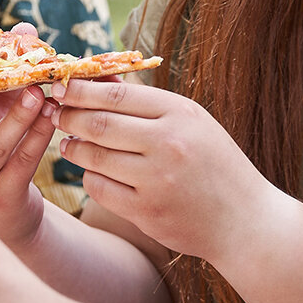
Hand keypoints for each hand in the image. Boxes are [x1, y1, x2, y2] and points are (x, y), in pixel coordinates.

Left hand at [54, 79, 288, 266]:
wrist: (245, 221)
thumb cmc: (215, 164)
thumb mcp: (192, 123)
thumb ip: (147, 104)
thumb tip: (96, 81)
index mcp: (181, 113)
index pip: (117, 95)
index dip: (81, 89)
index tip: (61, 85)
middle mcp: (168, 143)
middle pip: (99, 123)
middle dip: (69, 116)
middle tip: (57, 113)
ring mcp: (157, 180)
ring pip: (94, 156)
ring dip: (74, 148)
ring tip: (70, 143)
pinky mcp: (147, 212)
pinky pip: (100, 188)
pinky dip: (90, 177)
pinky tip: (94, 172)